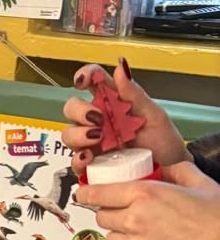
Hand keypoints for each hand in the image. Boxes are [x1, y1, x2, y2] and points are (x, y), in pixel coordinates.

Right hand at [64, 62, 188, 173]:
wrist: (170, 170)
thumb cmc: (163, 141)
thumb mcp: (153, 114)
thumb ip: (134, 93)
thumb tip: (121, 69)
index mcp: (112, 101)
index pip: (92, 81)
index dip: (84, 76)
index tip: (83, 81)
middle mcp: (97, 121)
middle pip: (72, 108)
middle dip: (80, 111)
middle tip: (98, 118)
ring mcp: (92, 143)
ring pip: (69, 134)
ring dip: (79, 134)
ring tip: (98, 138)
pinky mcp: (91, 166)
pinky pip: (74, 162)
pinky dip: (78, 159)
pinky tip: (89, 157)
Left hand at [78, 160, 219, 239]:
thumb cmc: (217, 217)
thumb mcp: (200, 183)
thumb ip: (177, 171)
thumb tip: (164, 169)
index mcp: (144, 194)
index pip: (98, 194)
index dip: (87, 194)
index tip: (83, 194)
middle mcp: (134, 219)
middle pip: (101, 217)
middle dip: (109, 214)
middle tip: (125, 212)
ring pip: (111, 239)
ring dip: (120, 234)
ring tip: (141, 232)